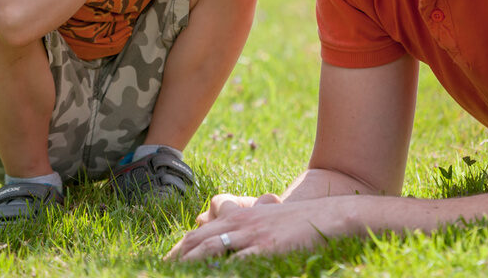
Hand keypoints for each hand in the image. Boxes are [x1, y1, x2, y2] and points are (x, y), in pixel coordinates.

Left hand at [167, 194, 344, 260]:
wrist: (327, 216)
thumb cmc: (296, 220)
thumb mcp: (265, 217)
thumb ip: (243, 225)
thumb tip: (225, 232)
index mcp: (236, 216)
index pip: (198, 234)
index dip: (179, 249)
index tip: (166, 262)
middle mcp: (238, 223)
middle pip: (197, 241)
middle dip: (176, 258)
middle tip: (160, 271)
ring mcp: (251, 235)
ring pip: (209, 250)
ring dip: (189, 264)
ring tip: (174, 275)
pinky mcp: (265, 248)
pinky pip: (237, 262)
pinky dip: (221, 271)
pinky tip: (210, 277)